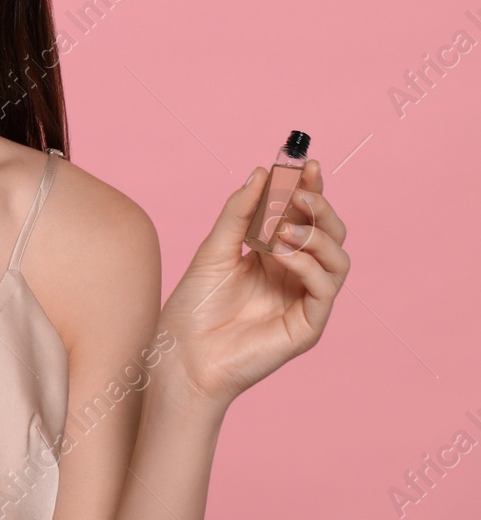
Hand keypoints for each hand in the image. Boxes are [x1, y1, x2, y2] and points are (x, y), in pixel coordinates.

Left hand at [157, 158, 349, 408]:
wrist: (181, 356)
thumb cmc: (193, 308)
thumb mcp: (214, 249)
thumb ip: (239, 212)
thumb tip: (262, 173)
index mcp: (274, 255)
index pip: (302, 217)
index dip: (309, 189)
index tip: (306, 162)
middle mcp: (294, 275)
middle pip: (330, 234)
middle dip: (320, 207)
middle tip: (301, 192)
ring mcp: (304, 301)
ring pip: (338, 259)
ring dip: (316, 235)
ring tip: (283, 229)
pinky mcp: (307, 326)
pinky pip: (325, 289)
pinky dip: (309, 264)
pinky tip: (282, 254)